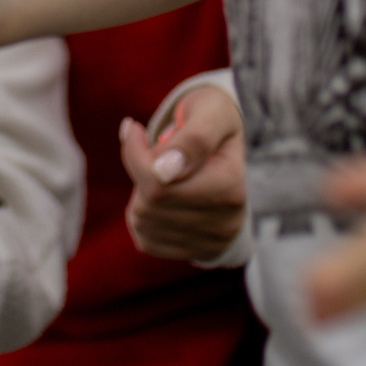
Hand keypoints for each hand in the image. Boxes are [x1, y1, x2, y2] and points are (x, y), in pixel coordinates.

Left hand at [120, 82, 246, 262]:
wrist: (226, 147)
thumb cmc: (213, 120)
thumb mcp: (210, 112)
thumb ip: (194, 138)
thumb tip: (164, 170)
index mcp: (231, 186)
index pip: (157, 181)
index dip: (135, 153)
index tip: (134, 129)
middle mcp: (226, 222)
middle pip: (149, 202)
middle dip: (141, 172)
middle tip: (155, 151)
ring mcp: (211, 243)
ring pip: (143, 221)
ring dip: (140, 193)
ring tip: (162, 174)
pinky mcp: (195, 254)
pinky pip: (145, 239)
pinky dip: (143, 215)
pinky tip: (160, 197)